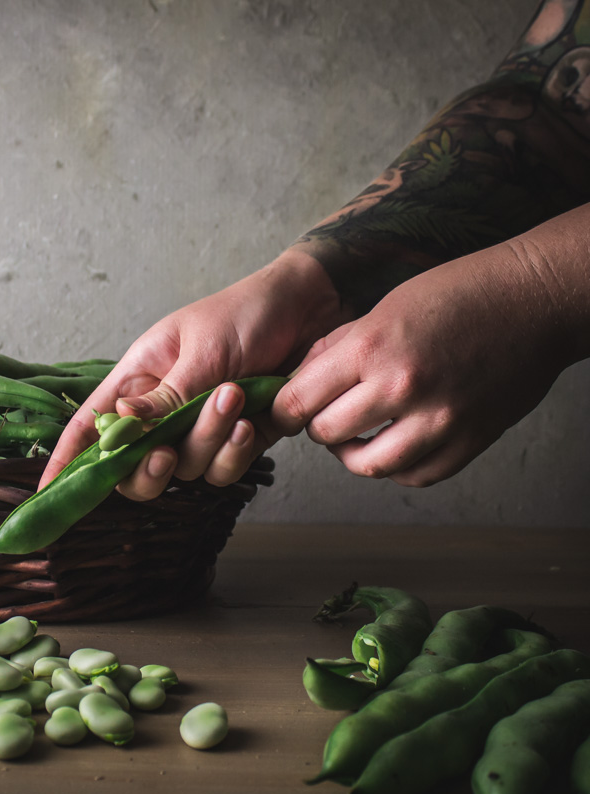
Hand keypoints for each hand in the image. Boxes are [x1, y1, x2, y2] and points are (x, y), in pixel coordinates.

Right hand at [40, 250, 344, 497]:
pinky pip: (223, 469)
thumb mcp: (200, 350)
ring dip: (206, 441)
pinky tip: (252, 422)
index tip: (47, 492)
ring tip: (233, 397)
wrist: (310, 310)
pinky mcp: (234, 440)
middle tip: (165, 450)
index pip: (91, 424)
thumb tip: (120, 424)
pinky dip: (235, 452)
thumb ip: (165, 395)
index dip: (67, 459)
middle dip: (147, 468)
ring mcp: (197, 428)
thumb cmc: (245, 313)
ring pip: (183, 468)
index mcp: (139, 378)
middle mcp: (161, 409)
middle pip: (132, 466)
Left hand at [271, 229, 581, 485]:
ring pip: (368, 465)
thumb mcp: (382, 307)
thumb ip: (338, 349)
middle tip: (323, 417)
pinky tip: (394, 445)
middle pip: (327, 434)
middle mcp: (401, 387)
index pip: (299, 400)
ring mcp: (438, 419)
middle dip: (317, 428)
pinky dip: (397, 467)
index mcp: (371, 348)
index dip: (284, 409)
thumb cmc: (457, 294)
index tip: (286, 409)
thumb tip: (298, 382)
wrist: (534, 300)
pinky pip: (415, 475)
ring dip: (352, 454)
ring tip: (355, 438)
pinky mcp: (469, 440)